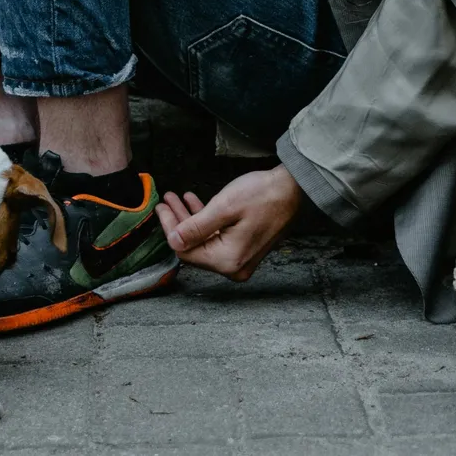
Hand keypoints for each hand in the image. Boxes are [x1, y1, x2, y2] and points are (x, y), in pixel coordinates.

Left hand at [156, 165, 302, 280]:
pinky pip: (218, 237)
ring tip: (177, 198)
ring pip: (204, 240)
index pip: (185, 250)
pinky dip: (205, 221)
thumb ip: (195, 227)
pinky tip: (194, 203)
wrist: (294, 189)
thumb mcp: (223, 208)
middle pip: (194, 246)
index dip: (169, 228)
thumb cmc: (262, 195)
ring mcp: (241, 259)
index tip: (161, 208)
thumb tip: (172, 241)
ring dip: (189, 218)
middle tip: (166, 201)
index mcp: (228, 260)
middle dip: (178, 222)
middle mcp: (234, 266)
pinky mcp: (246, 248)